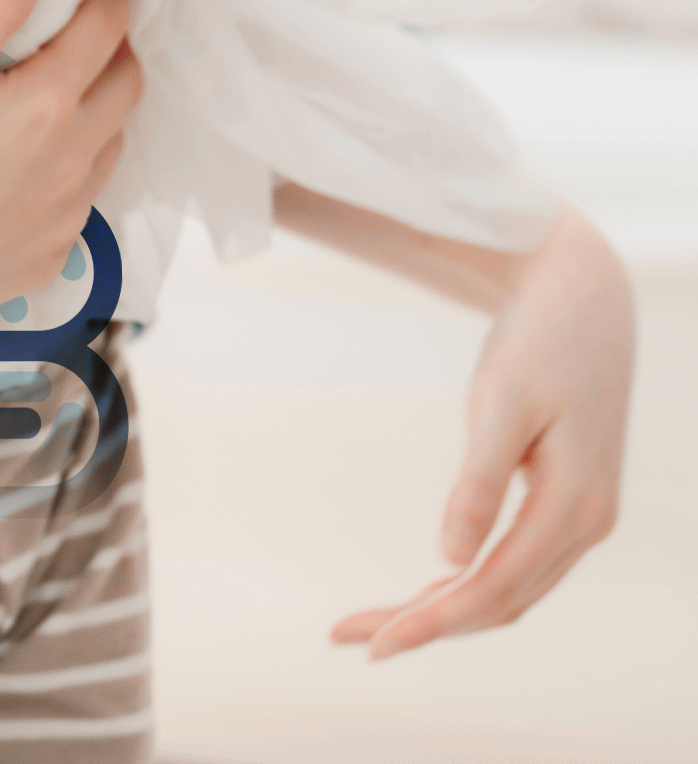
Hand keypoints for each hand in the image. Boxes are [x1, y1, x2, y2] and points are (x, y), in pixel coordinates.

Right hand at [0, 0, 142, 331]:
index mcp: (48, 105)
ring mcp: (67, 213)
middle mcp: (74, 158)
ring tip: (68, 85)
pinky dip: (75, 166)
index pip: (106, 26)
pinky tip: (35, 164)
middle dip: (119, 42)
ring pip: (113, 142)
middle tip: (91, 20)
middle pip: (129, 82)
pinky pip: (84, 199)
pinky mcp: (49, 253)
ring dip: (104, 104)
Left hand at [330, 206, 632, 657]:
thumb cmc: (538, 340)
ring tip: (372, 621)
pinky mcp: (567, 498)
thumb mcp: (501, 402)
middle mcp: (587, 524)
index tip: (374, 643)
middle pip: (500, 602)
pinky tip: (429, 588)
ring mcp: (581, 515)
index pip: (495, 590)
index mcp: (575, 508)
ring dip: (444, 609)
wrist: (582, 293)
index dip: (433, 623)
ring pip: (509, 588)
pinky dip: (469, 581)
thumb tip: (449, 559)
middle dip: (425, 625)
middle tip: (350, 636)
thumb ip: (477, 482)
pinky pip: (516, 561)